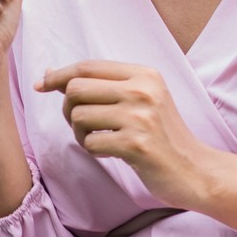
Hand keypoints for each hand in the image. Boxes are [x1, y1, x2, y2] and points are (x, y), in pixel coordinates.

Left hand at [36, 62, 218, 211]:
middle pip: (75, 88)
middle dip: (68, 108)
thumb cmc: (160, 135)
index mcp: (144, 74)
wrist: (196, 170)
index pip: (86, 66)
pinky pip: (90, 143)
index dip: (58, 75)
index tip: (41, 86)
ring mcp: (141, 117)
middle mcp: (143, 90)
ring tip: (100, 139)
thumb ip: (99, 85)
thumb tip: (50, 74)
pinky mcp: (137, 144)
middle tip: (83, 124)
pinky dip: (92, 149)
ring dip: (80, 133)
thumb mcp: (139, 100)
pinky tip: (110, 152)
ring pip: (78, 116)